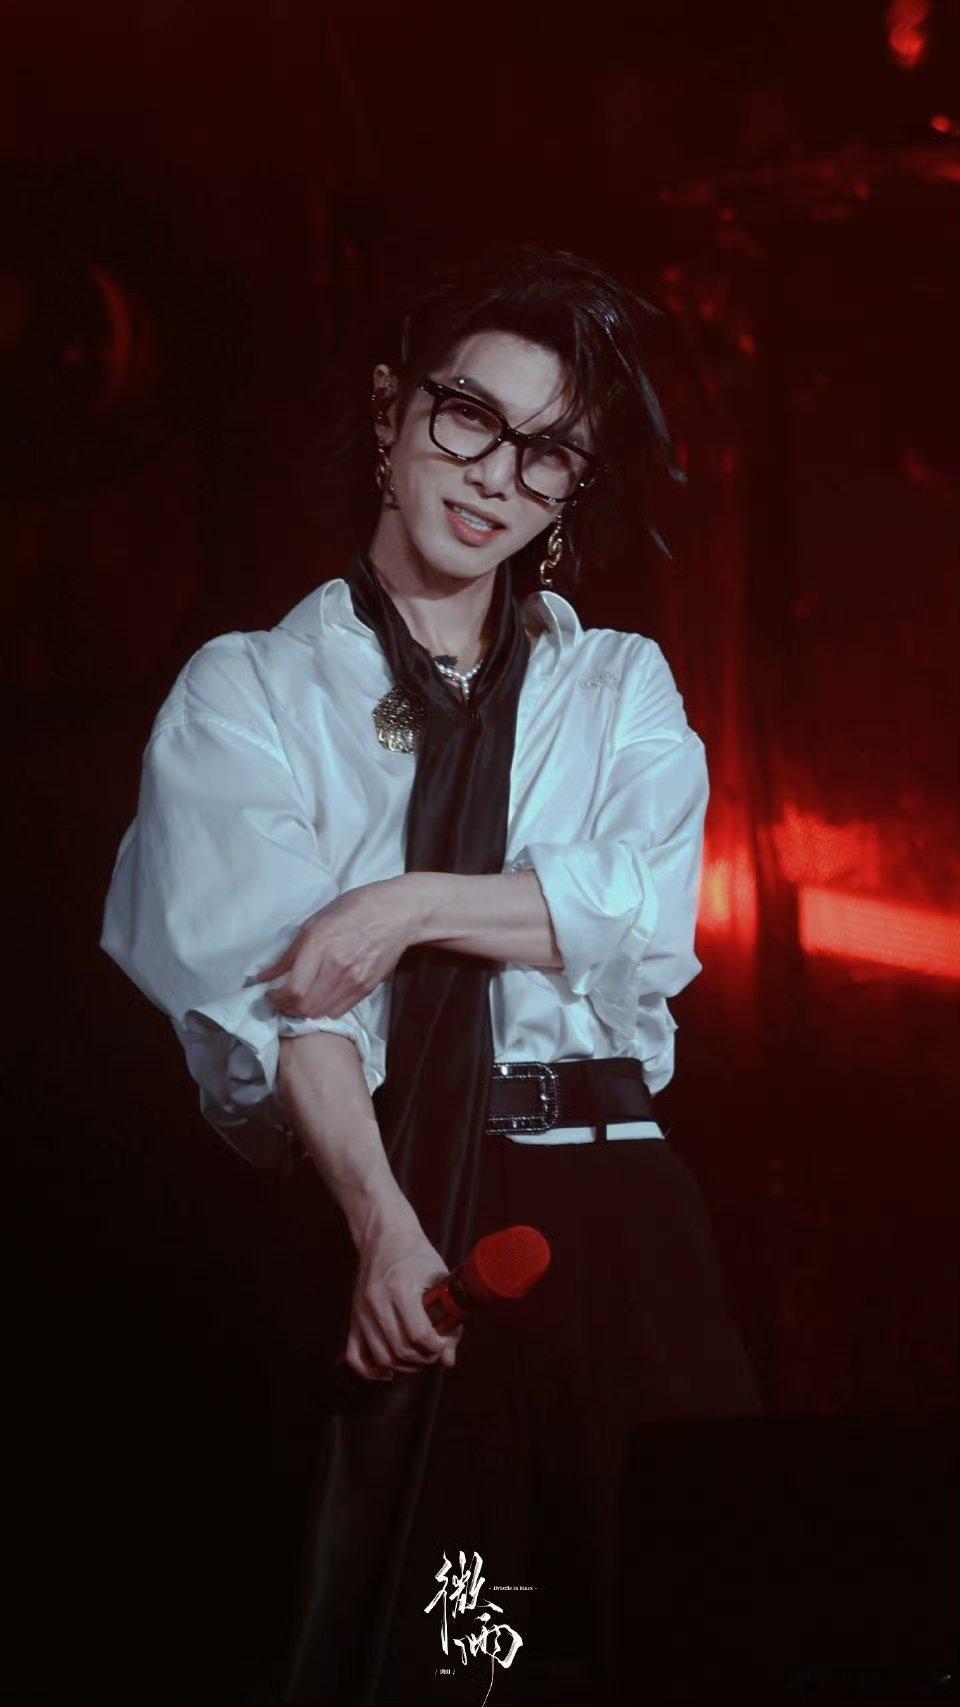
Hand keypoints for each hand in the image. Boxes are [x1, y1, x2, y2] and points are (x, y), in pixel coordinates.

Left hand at [258, 877, 412, 1019]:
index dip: (276, 999)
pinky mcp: (367, 989)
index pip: (293, 990)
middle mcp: (337, 967)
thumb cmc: (354, 909)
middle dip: (287, 1008)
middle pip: (304, 1007)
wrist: (397, 914)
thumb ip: (290, 953)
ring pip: (320, 1013)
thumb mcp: (316, 922)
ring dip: (303, 1012)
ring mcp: (354, 981)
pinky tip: (319, 998)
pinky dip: (323, 1010)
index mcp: (320, 945)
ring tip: (298, 1001)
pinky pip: (338, 1011)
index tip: (270, 993)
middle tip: (281, 999)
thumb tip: (266, 975)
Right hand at [346, 1211, 464, 1381]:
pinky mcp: (353, 1317)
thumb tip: (449, 1359)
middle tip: (435, 1351)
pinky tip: (389, 1371)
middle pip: (400, 1350)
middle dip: (423, 1359)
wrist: (384, 1235)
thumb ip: (449, 1318)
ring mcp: (361, 1311)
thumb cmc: (416, 1254)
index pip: (419, 1334)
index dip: (436, 1347)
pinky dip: (371, 1371)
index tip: (444, 1343)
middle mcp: (376, 1301)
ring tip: (419, 1356)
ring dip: (404, 1366)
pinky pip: (355, 1356)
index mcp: (400, 1287)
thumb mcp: (439, 1278)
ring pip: (381, 1358)